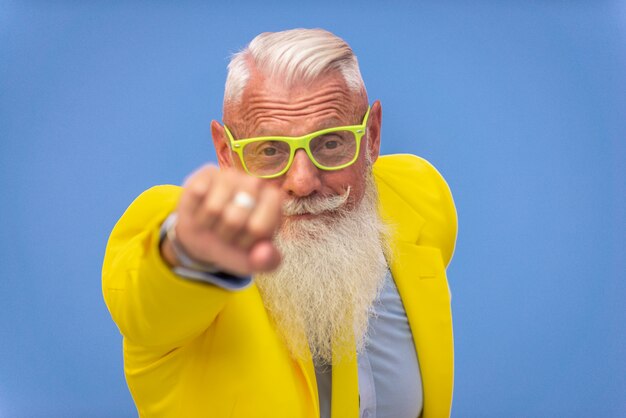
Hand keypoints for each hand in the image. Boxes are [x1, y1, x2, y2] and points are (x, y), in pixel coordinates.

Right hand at [161, 165, 282, 275]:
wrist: (206, 238)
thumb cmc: (235, 247)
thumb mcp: (253, 261)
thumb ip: (267, 262)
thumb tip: (265, 253)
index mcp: (274, 202)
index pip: (258, 228)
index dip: (245, 242)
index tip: (245, 242)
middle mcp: (255, 183)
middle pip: (234, 218)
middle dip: (225, 234)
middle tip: (227, 233)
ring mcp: (231, 175)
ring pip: (213, 208)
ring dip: (208, 224)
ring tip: (215, 222)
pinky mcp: (207, 173)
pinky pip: (197, 193)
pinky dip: (194, 211)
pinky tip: (201, 210)